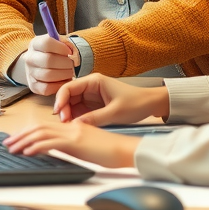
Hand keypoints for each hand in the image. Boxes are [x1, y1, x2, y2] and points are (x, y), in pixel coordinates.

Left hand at [5, 121, 139, 167]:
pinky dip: (36, 147)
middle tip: (8, 143)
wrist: (125, 150)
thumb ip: (74, 145)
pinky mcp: (75, 142)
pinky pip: (51, 143)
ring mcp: (73, 133)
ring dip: (23, 141)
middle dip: (21, 135)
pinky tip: (27, 152)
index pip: (46, 126)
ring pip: (41, 133)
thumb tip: (60, 150)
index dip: (29, 132)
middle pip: (40, 127)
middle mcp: (71, 126)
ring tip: (12, 149)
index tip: (18, 139)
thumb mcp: (88, 146)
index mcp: (74, 126)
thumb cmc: (111, 151)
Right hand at [13, 34, 78, 95]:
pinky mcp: (33, 86)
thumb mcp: (57, 43)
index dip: (61, 48)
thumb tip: (72, 53)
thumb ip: (65, 44)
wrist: (40, 63)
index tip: (70, 52)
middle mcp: (29, 58)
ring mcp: (30, 73)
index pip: (47, 43)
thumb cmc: (53, 52)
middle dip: (65, 63)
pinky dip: (58, 85)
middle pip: (48, 60)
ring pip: (47, 75)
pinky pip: (46, 88)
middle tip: (72, 64)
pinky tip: (64, 80)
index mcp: (35, 43)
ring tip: (70, 72)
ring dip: (64, 74)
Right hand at [53, 74, 169, 125]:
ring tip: (69, 128)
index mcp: (94, 81)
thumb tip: (75, 125)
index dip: (60, 100)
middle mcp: (90, 87)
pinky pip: (80, 111)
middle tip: (65, 124)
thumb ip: (94, 118)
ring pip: (72, 105)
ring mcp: (91, 96)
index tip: (58, 114)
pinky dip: (75, 119)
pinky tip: (75, 127)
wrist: (149, 104)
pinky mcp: (94, 106)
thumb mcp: (115, 112)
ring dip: (68, 115)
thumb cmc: (135, 103)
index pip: (69, 87)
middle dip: (63, 109)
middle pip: (68, 96)